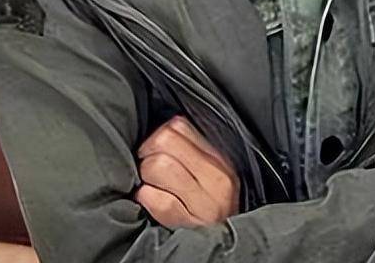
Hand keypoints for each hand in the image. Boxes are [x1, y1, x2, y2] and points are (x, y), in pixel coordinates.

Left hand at [134, 114, 239, 228]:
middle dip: (148, 152)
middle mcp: (215, 178)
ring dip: (145, 176)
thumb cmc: (214, 207)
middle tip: (148, 165)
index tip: (156, 147)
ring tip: (151, 184)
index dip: (159, 134)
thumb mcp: (214, 173)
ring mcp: (202, 202)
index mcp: (219, 159)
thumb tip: (164, 131)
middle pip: (164, 142)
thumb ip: (194, 150)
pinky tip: (151, 200)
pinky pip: (155, 199)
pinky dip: (145, 197)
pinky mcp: (187, 223)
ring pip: (157, 166)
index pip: (179, 126)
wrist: (229, 247)